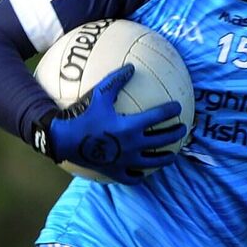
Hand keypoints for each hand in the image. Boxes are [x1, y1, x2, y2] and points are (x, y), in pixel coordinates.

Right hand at [34, 64, 186, 184]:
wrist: (63, 139)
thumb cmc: (83, 115)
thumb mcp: (100, 94)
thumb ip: (117, 80)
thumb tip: (131, 68)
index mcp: (130, 126)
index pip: (158, 117)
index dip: (171, 111)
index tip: (178, 107)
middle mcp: (132, 145)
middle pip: (162, 140)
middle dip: (176, 134)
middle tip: (183, 129)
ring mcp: (125, 161)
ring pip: (153, 162)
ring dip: (166, 158)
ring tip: (173, 154)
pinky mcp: (115, 172)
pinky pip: (133, 178)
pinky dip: (141, 175)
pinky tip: (145, 172)